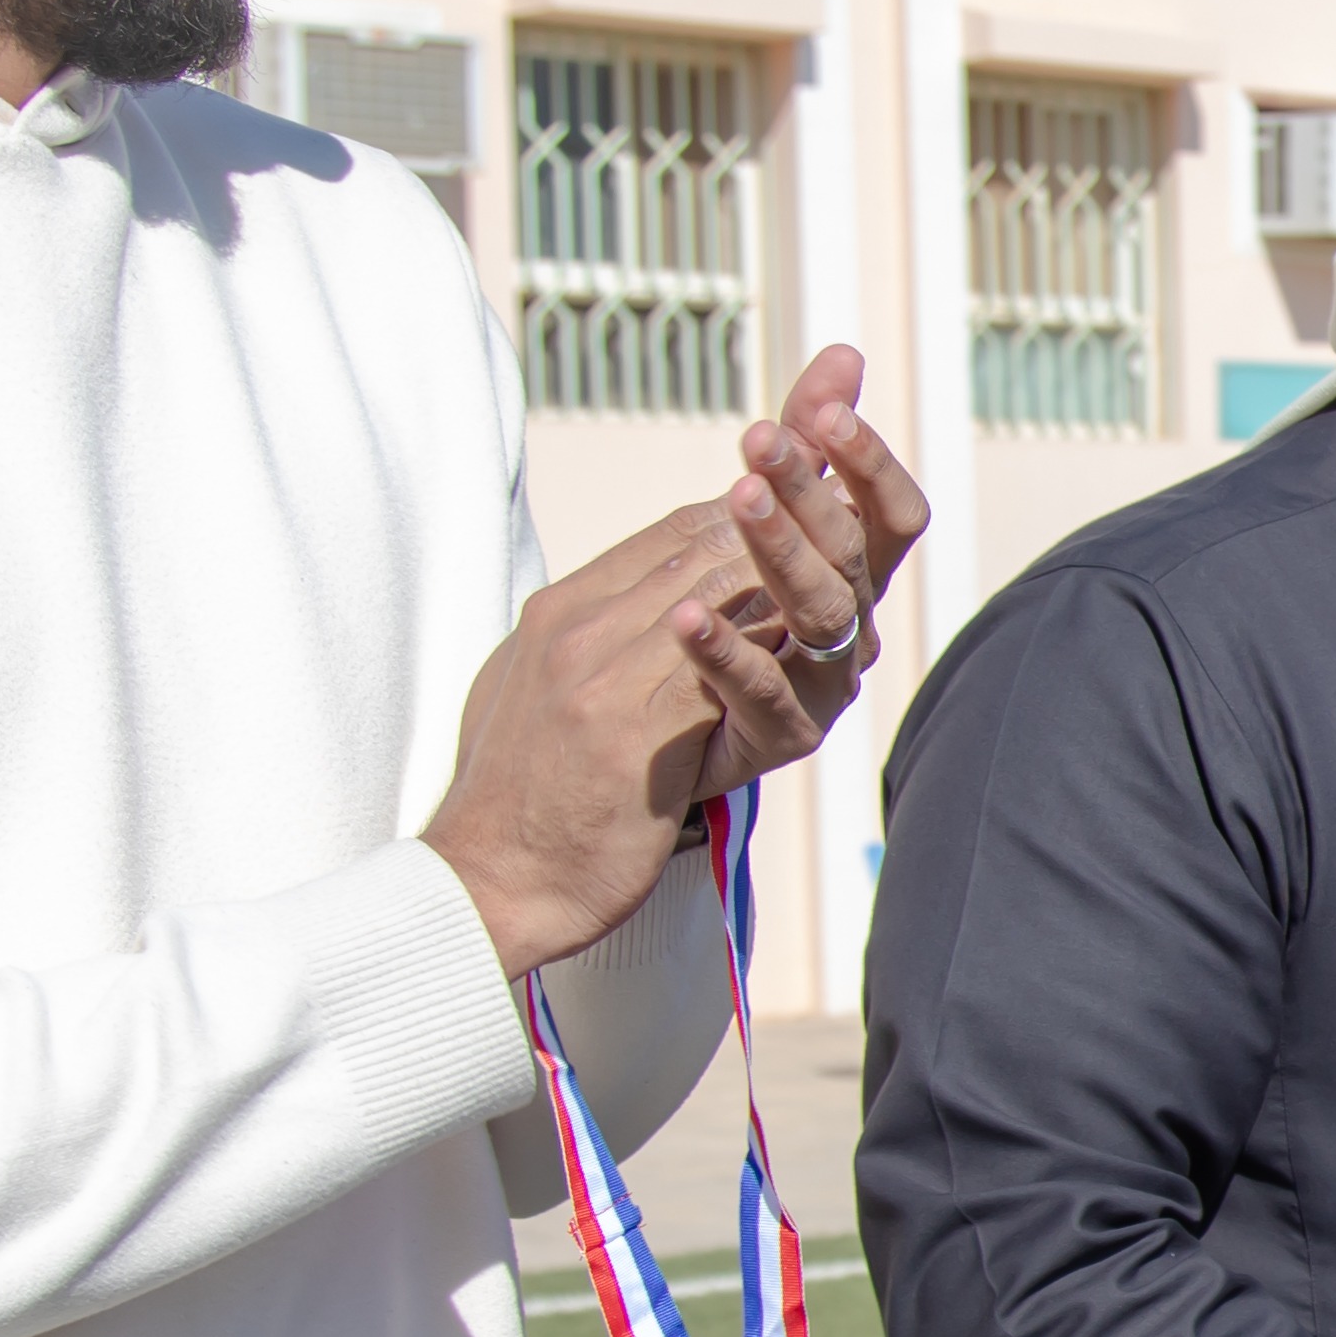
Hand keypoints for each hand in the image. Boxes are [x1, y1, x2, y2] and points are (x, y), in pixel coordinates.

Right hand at [422, 353, 938, 974]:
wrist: (480, 884)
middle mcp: (576, 625)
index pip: (675, 534)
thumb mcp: (543, 692)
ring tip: (855, 529)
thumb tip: (665, 606)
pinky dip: (766, 641)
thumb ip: (599, 640)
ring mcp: (596, 670)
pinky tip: (821, 628)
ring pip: (714, 587)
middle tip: (854, 453)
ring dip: (789, 554)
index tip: (814, 457)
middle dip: (787, 494)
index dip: (752, 493)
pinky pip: (712, 670)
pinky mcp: (622, 726)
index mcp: (562, 612)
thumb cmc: (523, 801)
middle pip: (703, 539)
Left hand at [649, 349, 941, 794]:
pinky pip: (760, 689)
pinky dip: (724, 649)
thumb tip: (844, 353)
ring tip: (739, 497)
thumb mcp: (763, 517)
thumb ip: (806, 442)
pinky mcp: (778, 735)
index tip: (825, 414)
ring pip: (820, 609)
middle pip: (851, 550)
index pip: (894, 514)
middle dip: (809, 488)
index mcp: (856, 572)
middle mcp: (852, 625)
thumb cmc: (728, 610)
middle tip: (756, 438)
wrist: (657, 734)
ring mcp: (822, 682)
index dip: (870, 463)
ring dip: (782, 548)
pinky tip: (684, 613)